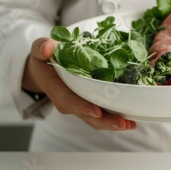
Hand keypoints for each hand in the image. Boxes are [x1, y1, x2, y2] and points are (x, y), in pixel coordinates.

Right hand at [22, 37, 136, 130]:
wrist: (44, 70)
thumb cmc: (44, 59)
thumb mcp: (40, 50)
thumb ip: (42, 47)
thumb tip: (47, 47)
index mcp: (56, 89)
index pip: (69, 100)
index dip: (82, 107)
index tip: (97, 111)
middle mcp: (68, 101)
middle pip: (86, 115)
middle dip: (104, 121)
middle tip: (122, 123)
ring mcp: (79, 104)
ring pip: (96, 118)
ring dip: (112, 122)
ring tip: (130, 124)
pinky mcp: (89, 103)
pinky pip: (101, 113)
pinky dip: (115, 116)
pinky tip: (129, 119)